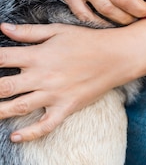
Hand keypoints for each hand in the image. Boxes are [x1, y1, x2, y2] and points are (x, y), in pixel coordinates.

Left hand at [0, 19, 145, 141]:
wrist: (116, 56)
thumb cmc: (86, 40)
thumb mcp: (58, 30)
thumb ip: (29, 32)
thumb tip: (2, 27)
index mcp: (39, 54)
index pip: (3, 58)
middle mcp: (43, 76)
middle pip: (5, 87)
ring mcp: (54, 94)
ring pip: (19, 107)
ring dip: (1, 112)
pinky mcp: (66, 107)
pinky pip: (45, 126)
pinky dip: (29, 134)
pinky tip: (15, 137)